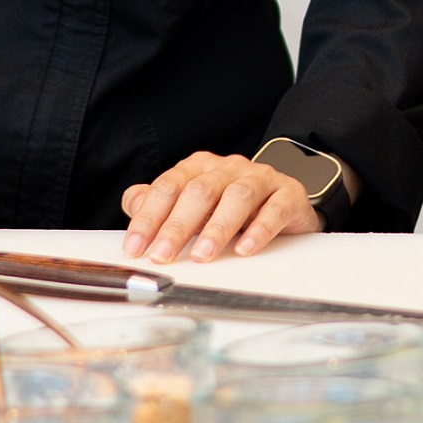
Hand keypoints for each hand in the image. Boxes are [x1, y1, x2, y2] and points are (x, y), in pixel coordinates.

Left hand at [120, 152, 324, 263]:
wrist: (284, 203)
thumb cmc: (230, 207)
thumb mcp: (192, 205)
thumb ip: (160, 203)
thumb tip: (134, 204)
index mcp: (199, 168)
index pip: (169, 187)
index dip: (149, 217)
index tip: (136, 247)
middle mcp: (229, 168)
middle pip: (200, 191)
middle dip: (178, 225)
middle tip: (163, 255)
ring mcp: (261, 178)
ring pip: (237, 196)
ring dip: (217, 227)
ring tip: (202, 255)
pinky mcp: (288, 194)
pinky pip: (275, 208)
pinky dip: (260, 229)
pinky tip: (245, 249)